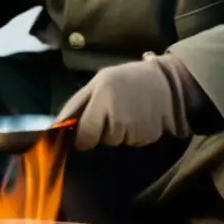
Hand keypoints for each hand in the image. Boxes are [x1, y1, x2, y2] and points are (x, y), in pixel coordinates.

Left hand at [56, 55, 195, 150]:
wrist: (168, 83)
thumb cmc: (127, 80)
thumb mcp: (100, 82)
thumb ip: (78, 104)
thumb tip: (56, 127)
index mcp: (101, 94)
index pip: (84, 132)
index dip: (81, 138)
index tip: (83, 135)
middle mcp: (116, 112)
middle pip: (98, 139)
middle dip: (100, 134)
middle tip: (110, 118)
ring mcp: (133, 126)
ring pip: (114, 142)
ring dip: (117, 134)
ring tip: (128, 114)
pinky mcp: (147, 136)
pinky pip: (131, 143)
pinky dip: (132, 135)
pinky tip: (139, 120)